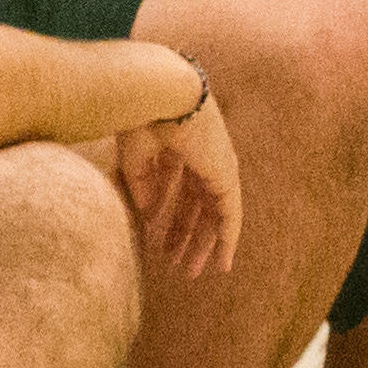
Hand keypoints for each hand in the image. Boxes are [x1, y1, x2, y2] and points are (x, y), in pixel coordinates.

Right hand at [114, 91, 240, 279]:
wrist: (158, 95)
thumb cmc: (140, 117)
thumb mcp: (137, 160)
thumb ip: (144, 188)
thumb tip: (148, 217)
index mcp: (180, 147)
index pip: (177, 189)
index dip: (167, 218)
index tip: (157, 242)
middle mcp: (203, 157)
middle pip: (197, 205)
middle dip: (186, 235)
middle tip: (177, 264)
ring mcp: (218, 166)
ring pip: (215, 214)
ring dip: (203, 244)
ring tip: (190, 272)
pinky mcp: (226, 175)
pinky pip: (231, 215)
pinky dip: (227, 239)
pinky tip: (221, 262)